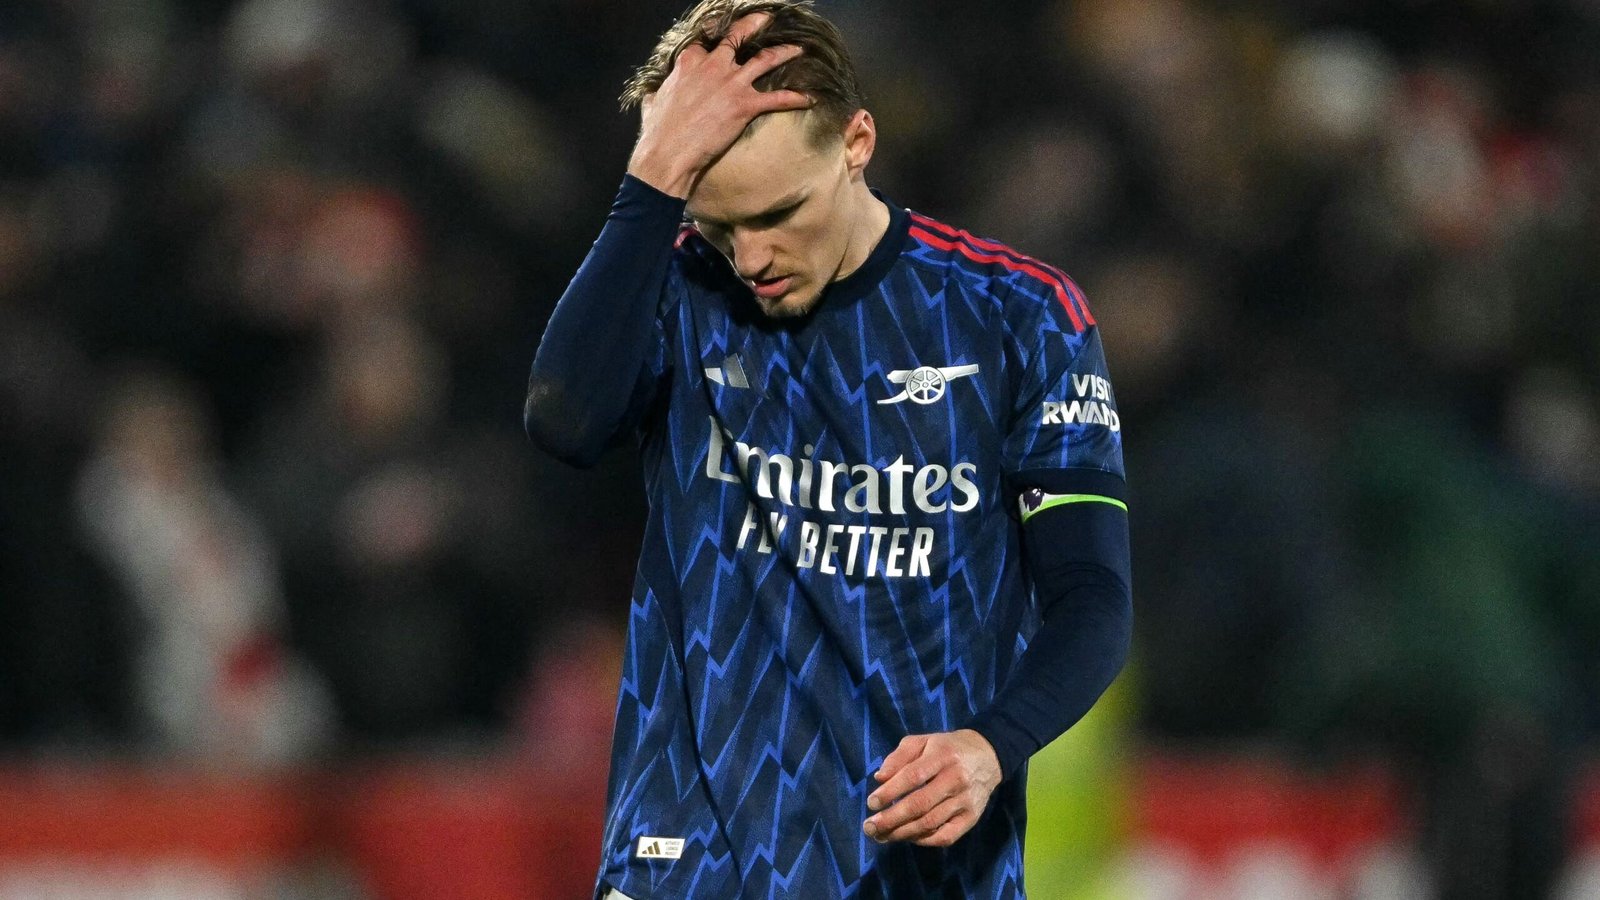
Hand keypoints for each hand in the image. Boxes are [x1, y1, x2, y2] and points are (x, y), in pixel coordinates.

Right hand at [626, 12, 814, 197]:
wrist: (668, 154)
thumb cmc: (658, 133)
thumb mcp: (652, 105)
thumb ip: (656, 95)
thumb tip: (652, 97)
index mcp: (689, 63)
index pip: (705, 42)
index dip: (714, 38)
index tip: (720, 37)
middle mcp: (713, 66)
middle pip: (738, 37)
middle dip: (754, 25)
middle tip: (766, 20)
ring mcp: (731, 83)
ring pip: (764, 60)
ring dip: (784, 53)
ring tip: (798, 48)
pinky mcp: (745, 105)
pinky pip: (778, 98)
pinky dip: (796, 98)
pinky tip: (809, 99)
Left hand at [862, 729, 1001, 847]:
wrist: (988, 756)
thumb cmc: (947, 748)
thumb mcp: (923, 741)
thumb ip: (899, 756)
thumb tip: (879, 778)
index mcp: (942, 756)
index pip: (913, 776)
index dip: (891, 791)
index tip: (871, 803)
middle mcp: (956, 779)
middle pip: (920, 804)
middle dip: (891, 819)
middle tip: (869, 827)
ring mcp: (965, 801)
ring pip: (931, 823)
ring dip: (902, 833)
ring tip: (881, 836)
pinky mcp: (971, 817)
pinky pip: (946, 836)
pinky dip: (924, 840)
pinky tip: (908, 837)